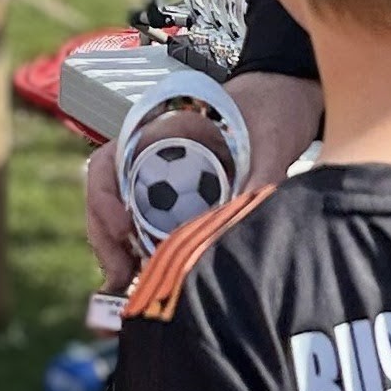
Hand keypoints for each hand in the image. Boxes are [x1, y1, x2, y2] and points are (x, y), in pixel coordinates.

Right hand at [82, 71, 322, 289]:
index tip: (124, 228)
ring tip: (131, 287)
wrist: (286, 102)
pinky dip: (141, 253)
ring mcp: (160, 180)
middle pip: (106, 200)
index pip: (107, 165)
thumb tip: (251, 219)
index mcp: (161, 134)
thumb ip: (262, 178)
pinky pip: (146, 228)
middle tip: (122, 277)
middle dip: (107, 240)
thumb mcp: (270, 142)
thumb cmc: (271, 112)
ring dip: (119, 253)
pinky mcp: (176, 201)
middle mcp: (150, 157)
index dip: (104, 199)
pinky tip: (152, 278)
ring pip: (121, 219)